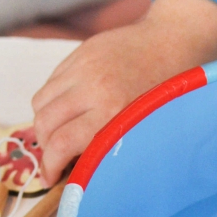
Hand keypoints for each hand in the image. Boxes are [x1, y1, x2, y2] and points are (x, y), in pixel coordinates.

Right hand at [32, 0, 216, 184]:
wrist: (175, 39)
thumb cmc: (172, 91)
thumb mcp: (149, 124)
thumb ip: (115, 142)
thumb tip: (85, 167)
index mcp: (113, 110)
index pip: (61, 143)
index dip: (50, 166)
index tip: (51, 177)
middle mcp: (92, 87)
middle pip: (44, 123)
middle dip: (45, 147)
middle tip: (56, 157)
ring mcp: (82, 66)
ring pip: (41, 102)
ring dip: (45, 123)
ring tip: (60, 134)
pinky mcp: (80, 52)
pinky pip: (51, 82)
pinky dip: (52, 100)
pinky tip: (70, 109)